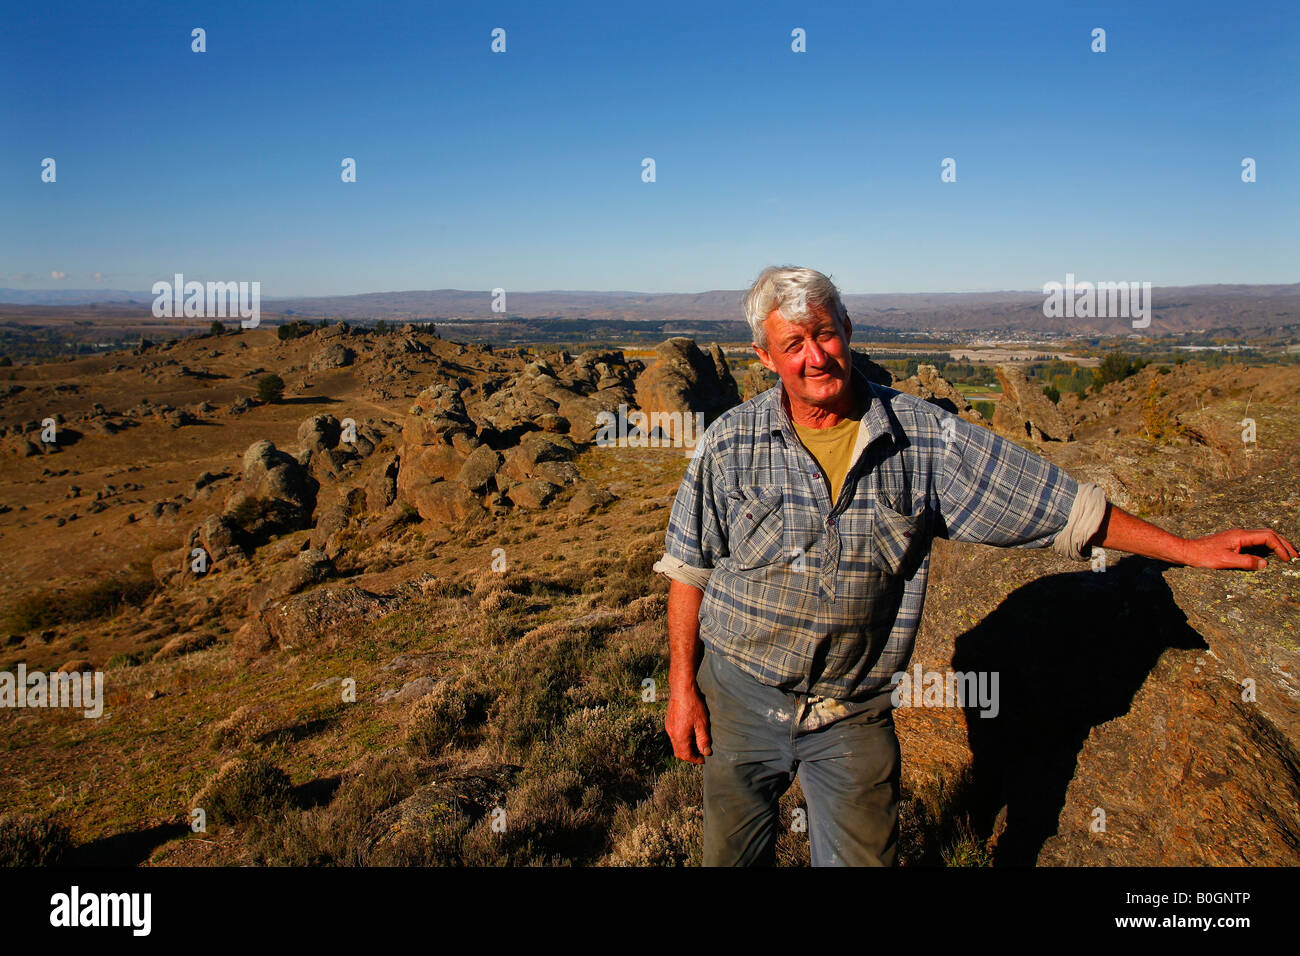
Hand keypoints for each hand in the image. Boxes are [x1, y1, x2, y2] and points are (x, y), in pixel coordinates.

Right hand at [665, 683, 711, 763]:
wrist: (682, 689)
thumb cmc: (693, 704)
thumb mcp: (702, 723)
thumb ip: (703, 739)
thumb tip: (705, 752)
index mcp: (680, 736)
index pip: (686, 755)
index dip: (695, 760)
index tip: (703, 759)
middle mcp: (672, 734)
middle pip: (679, 753)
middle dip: (689, 756)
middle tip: (700, 754)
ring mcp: (669, 727)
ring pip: (676, 744)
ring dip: (685, 748)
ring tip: (696, 744)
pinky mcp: (669, 722)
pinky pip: (674, 736)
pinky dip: (681, 740)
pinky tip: (690, 733)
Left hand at [1179, 527, 1297, 569]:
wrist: (1187, 551)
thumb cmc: (1203, 556)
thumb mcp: (1225, 562)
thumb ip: (1246, 562)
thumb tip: (1265, 564)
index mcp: (1240, 535)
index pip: (1268, 537)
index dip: (1280, 547)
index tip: (1288, 559)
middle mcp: (1241, 533)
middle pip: (1269, 534)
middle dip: (1284, 544)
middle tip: (1296, 556)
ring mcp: (1238, 537)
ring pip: (1264, 536)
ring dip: (1277, 545)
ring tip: (1289, 555)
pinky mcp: (1235, 542)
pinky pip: (1256, 541)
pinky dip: (1268, 547)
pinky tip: (1272, 555)